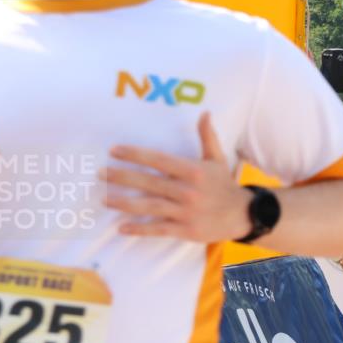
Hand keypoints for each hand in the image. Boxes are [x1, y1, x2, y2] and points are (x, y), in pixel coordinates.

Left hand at [103, 112, 251, 240]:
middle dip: (121, 177)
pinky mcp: (186, 230)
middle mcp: (188, 190)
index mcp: (193, 171)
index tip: (114, 151)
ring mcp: (185, 212)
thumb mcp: (217, 159)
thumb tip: (205, 112)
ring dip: (124, 203)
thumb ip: (207, 136)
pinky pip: (158, 229)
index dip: (135, 154)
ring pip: (149, 206)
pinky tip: (122, 227)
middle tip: (100, 173)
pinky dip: (139, 229)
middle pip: (148, 182)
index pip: (158, 160)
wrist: (242, 215)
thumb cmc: (225, 185)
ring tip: (104, 198)